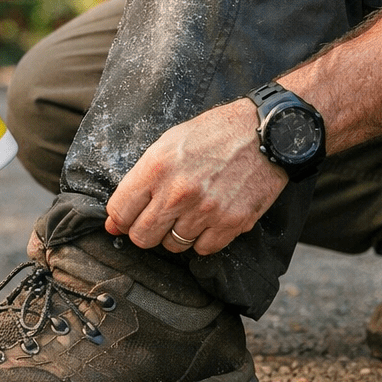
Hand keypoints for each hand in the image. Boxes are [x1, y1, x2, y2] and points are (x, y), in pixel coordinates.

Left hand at [104, 99, 287, 255]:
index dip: (120, 218)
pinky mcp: (231, 223)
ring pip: (173, 245)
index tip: (126, 219)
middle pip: (142, 236)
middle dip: (146, 230)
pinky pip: (203, 249)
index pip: (120, 211)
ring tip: (191, 210)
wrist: (266, 132)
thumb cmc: (216, 133)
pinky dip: (204, 238)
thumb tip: (115, 220)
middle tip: (159, 218)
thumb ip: (141, 179)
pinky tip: (210, 217)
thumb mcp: (170, 142)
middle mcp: (178, 192)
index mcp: (157, 166)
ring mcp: (205, 210)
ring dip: (178, 232)